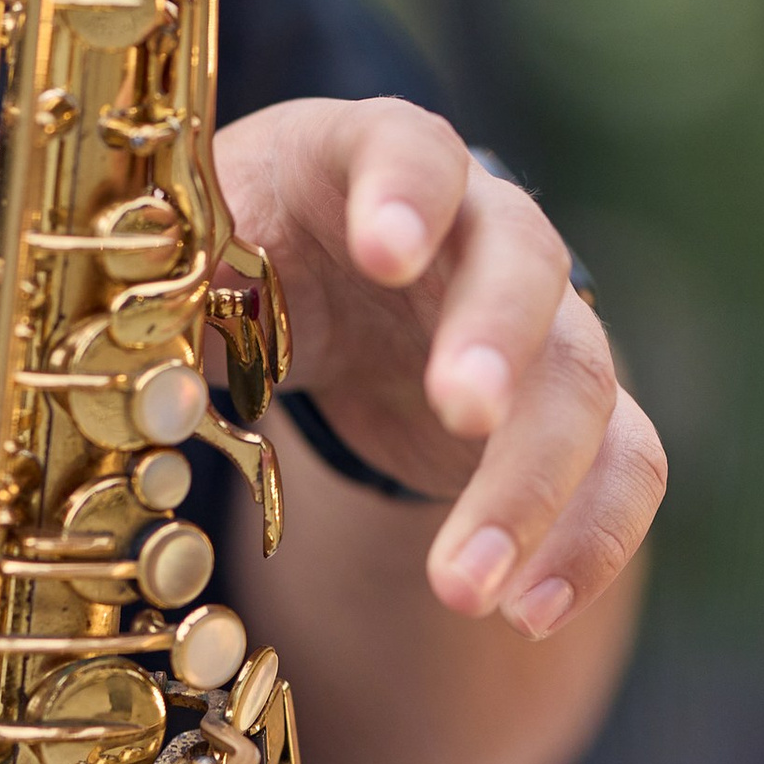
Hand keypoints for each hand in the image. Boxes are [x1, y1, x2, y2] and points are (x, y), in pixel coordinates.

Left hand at [215, 97, 665, 638]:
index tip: (382, 251)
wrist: (329, 280)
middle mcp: (483, 231)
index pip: (409, 150)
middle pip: (524, 266)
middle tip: (460, 409)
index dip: (403, 193)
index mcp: (373, 163)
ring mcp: (542, 322)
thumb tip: (142, 389)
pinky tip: (530, 614)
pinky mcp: (566, 411)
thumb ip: (170, 299)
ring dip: (530, 489)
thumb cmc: (253, 252)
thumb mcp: (195, 255)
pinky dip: (589, 542)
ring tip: (466, 590)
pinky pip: (621, 467)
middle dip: (495, 340)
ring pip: (581, 386)